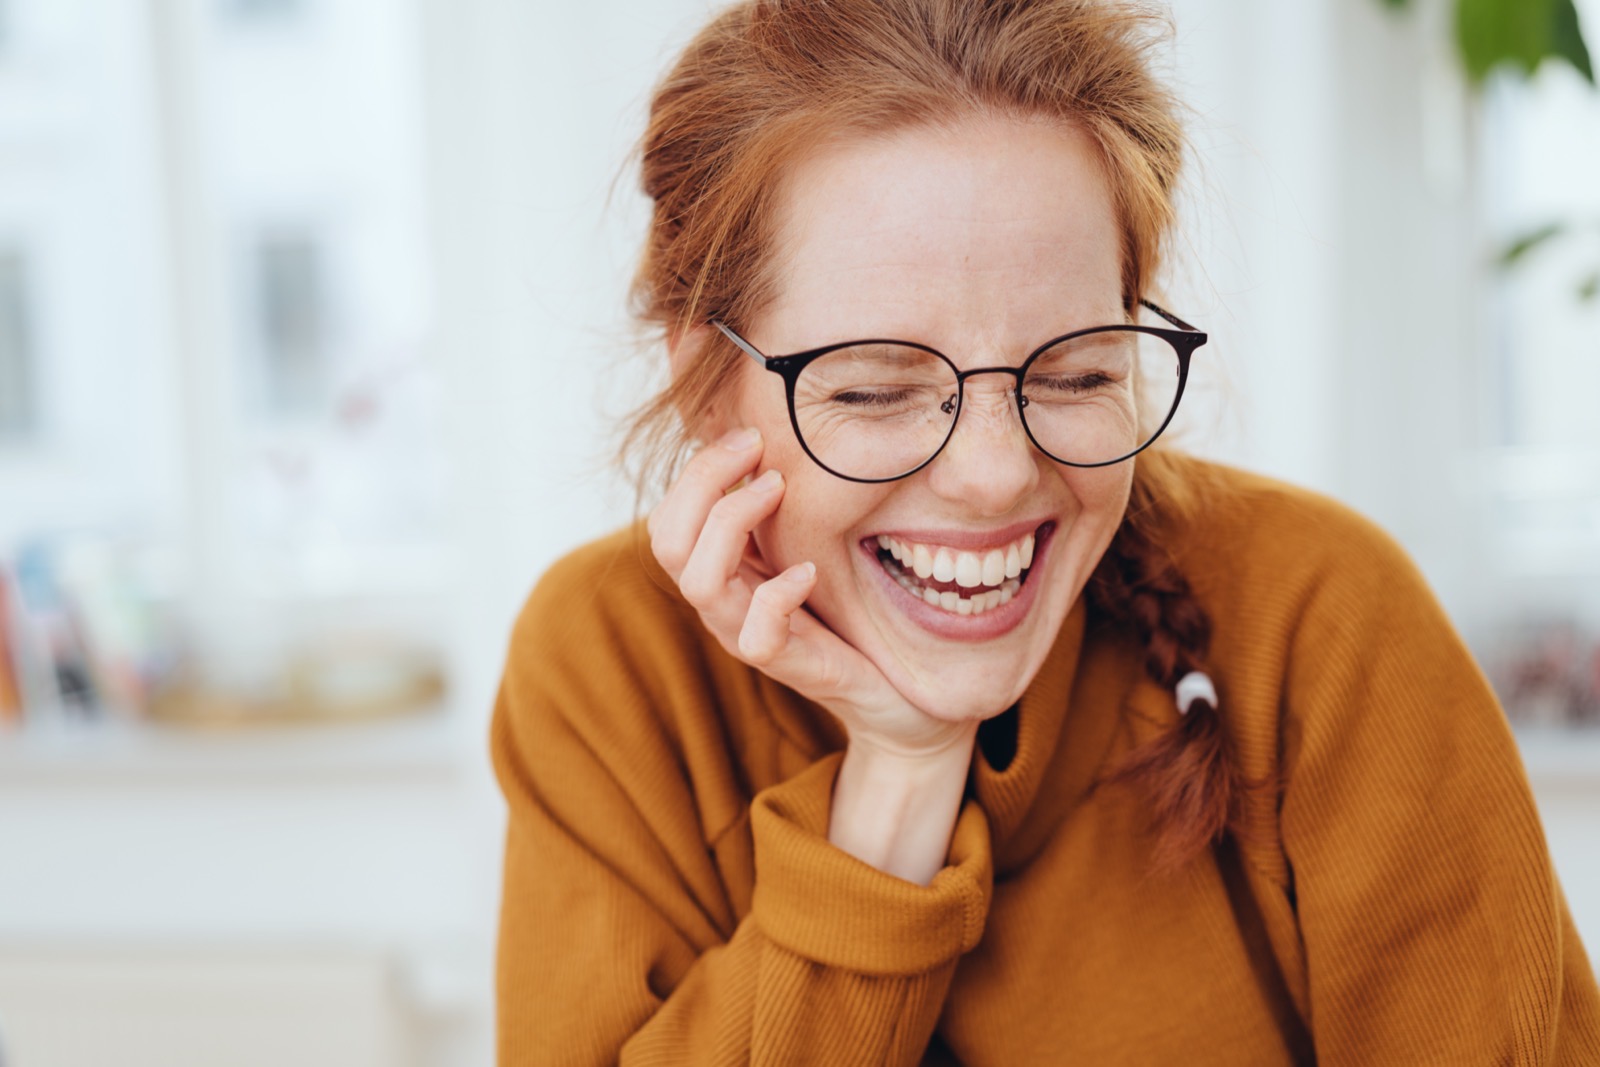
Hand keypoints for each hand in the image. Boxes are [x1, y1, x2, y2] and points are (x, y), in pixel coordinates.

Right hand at [647, 428, 974, 758]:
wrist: (890, 690)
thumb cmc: (844, 610)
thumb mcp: (801, 547)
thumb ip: (774, 509)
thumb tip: (771, 433)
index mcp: (718, 572)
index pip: (667, 520)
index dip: (697, 471)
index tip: (749, 435)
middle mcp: (721, 604)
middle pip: (668, 543)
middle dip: (705, 482)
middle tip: (758, 449)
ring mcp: (746, 636)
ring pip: (700, 583)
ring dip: (732, 522)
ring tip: (777, 489)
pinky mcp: (785, 664)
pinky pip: (757, 634)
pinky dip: (779, 594)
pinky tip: (810, 570)